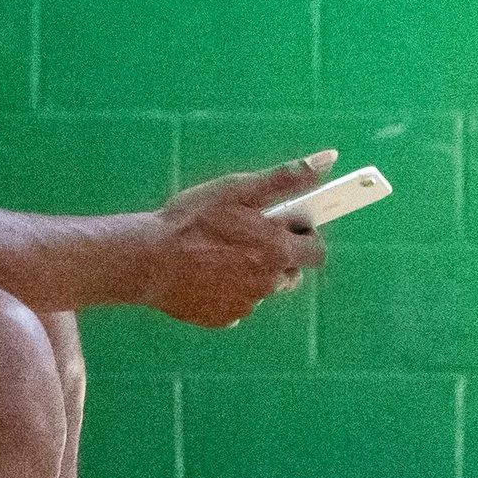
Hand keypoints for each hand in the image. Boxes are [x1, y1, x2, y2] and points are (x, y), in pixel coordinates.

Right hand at [144, 151, 335, 328]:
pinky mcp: (223, 319)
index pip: (317, 252)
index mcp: (278, 252)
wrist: (148, 260)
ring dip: (252, 271)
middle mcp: (268, 284)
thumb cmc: (193, 219)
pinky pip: (237, 302)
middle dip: (278, 254)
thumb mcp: (240, 189)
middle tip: (246, 235)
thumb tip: (329, 159)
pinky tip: (205, 271)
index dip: (305, 236)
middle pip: (290, 271)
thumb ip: (287, 177)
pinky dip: (228, 288)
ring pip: (262, 286)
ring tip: (220, 251)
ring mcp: (246, 305)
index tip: (286, 224)